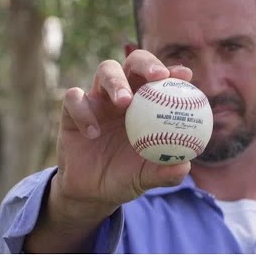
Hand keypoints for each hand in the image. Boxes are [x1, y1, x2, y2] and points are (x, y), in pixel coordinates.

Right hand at [51, 49, 192, 219]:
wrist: (92, 192)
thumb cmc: (126, 177)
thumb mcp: (146, 177)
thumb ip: (165, 173)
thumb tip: (184, 166)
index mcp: (146, 103)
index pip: (160, 78)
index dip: (172, 71)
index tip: (184, 75)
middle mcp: (122, 94)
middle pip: (133, 62)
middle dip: (146, 63)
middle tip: (157, 76)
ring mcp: (97, 98)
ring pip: (105, 70)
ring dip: (116, 81)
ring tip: (124, 102)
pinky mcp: (71, 109)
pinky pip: (74, 99)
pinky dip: (83, 112)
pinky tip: (93, 132)